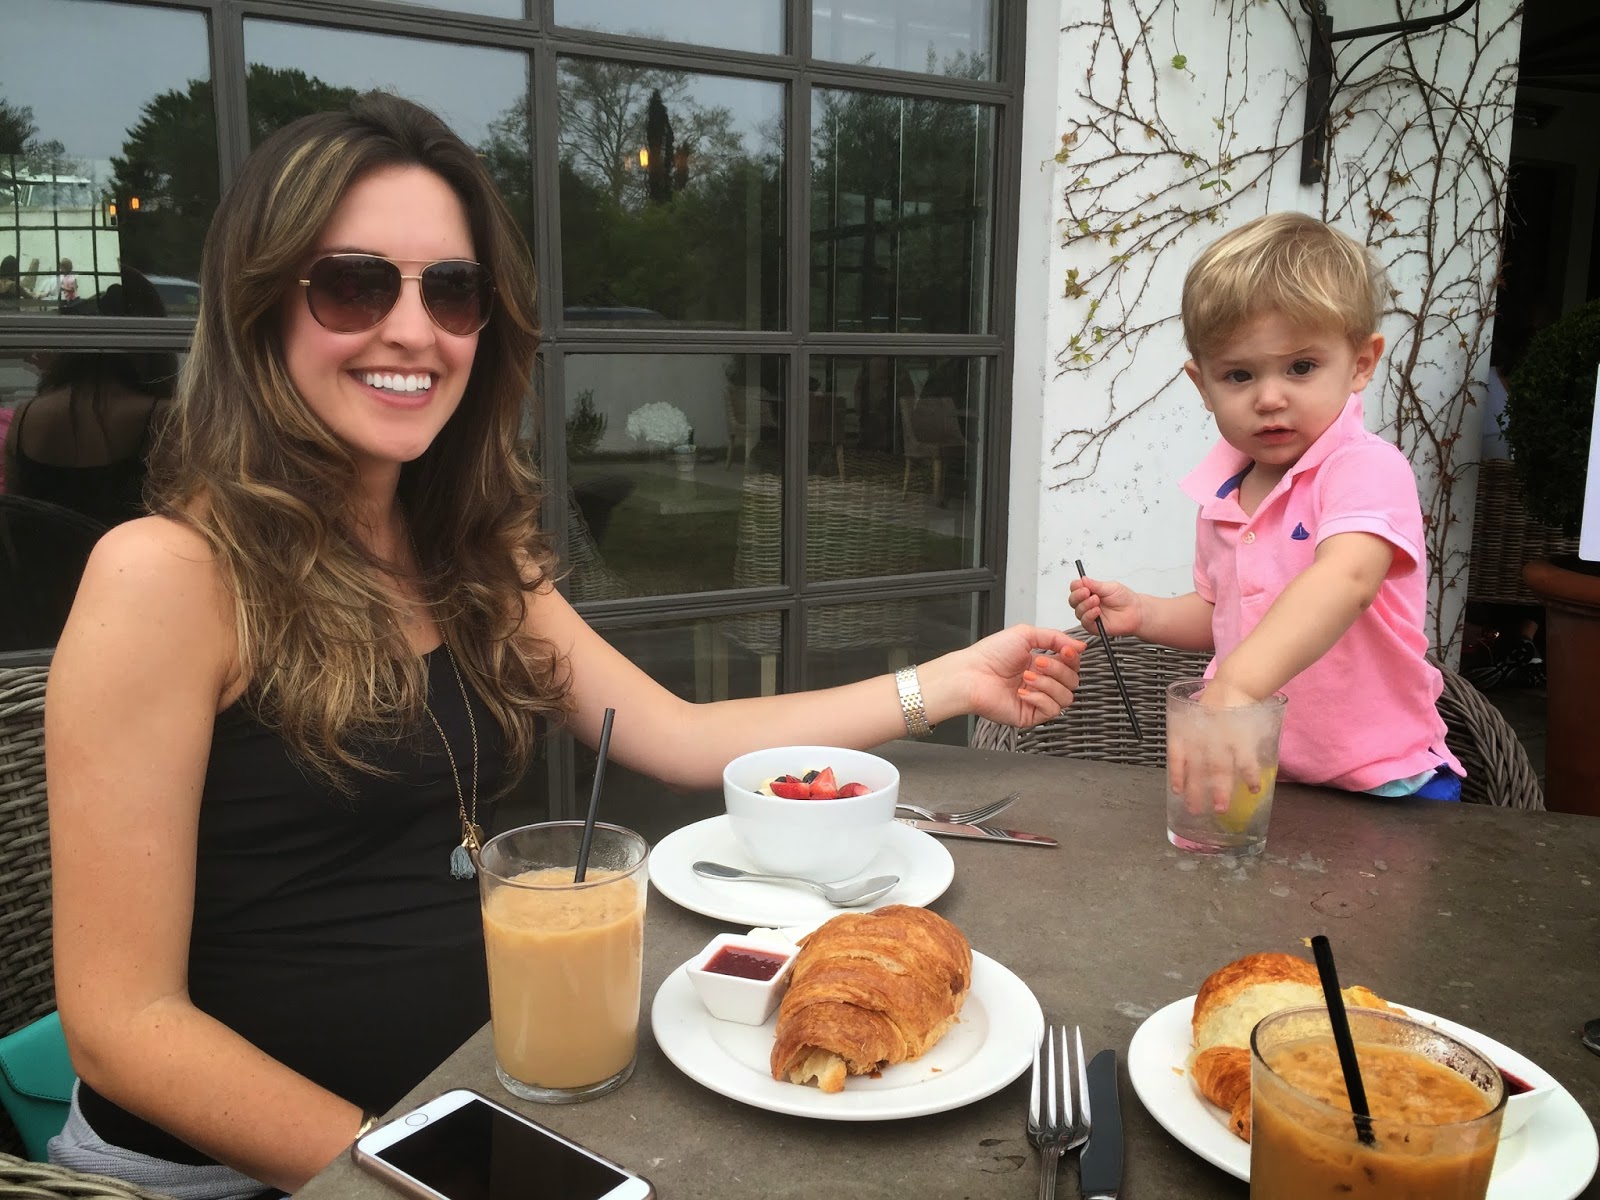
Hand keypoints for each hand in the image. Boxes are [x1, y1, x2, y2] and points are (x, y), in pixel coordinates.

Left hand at [934, 624, 1084, 729]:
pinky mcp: (1030, 715)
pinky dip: (1040, 699)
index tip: (1065, 651)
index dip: (1072, 658)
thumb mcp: (1025, 634)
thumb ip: (1056, 637)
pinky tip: (1023, 692)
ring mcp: (1037, 700)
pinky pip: (1052, 711)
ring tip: (1027, 677)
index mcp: (1040, 663)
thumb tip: (1080, 645)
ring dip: (1048, 684)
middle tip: (1038, 663)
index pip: (1071, 664)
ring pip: (1066, 697)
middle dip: (1057, 670)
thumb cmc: (989, 655)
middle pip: (1072, 680)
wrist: (971, 675)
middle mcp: (1041, 682)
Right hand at [1069, 575, 1141, 637]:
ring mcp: (1089, 615)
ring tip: (1096, 600)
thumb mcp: (1110, 587)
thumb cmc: (1124, 599)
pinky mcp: (1093, 626)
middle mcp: (1087, 604)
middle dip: (1078, 595)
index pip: (1075, 588)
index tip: (1081, 584)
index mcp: (1089, 592)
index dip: (1076, 586)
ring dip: (1085, 605)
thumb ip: (1095, 585)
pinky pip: (1085, 622)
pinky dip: (1089, 615)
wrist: (1135, 611)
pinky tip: (1097, 611)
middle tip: (1087, 592)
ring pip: (1078, 611)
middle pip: (1073, 600)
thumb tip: (1083, 579)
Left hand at [1168, 680, 1268, 814]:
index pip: (1176, 756)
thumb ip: (1190, 743)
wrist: (1231, 686)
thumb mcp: (1191, 720)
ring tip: (1221, 808)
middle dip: (1197, 791)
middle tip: (1195, 810)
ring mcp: (1222, 739)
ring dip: (1221, 789)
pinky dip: (1252, 775)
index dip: (1177, 774)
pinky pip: (1247, 760)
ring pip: (1220, 768)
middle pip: (1197, 768)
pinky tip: (1254, 789)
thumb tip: (1189, 771)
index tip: (1178, 791)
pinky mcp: (1242, 738)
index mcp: (1186, 732)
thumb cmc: (1208, 709)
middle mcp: (1202, 738)